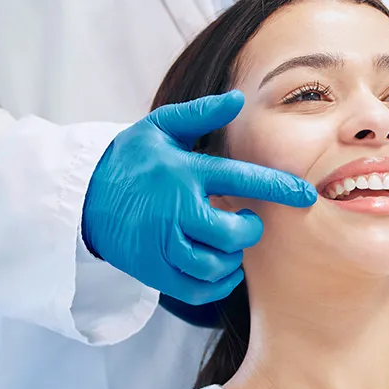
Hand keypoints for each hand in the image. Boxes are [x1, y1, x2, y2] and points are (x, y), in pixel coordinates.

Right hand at [82, 90, 316, 304]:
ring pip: (214, 265)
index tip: (307, 196)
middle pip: (231, 233)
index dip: (279, 188)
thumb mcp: (159, 128)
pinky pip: (196, 290)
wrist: (81, 196)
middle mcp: (174, 210)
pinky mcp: (153, 271)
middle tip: (247, 221)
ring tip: (229, 243)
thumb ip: (200, 114)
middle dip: (250, 230)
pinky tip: (222, 268)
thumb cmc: (130, 159)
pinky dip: (217, 284)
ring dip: (233, 258)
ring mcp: (161, 244)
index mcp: (183, 172)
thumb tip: (237, 99)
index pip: (241, 179)